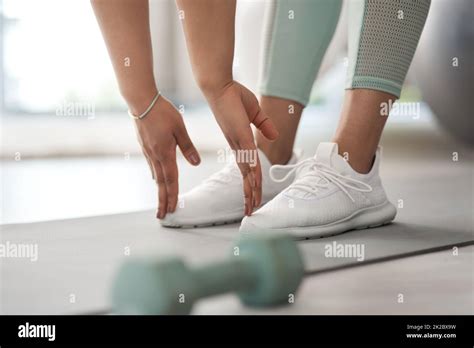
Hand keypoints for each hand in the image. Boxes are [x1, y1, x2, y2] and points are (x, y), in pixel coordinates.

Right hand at [133, 95, 200, 218]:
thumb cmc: (163, 112)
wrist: (141, 101)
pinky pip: (152, 166)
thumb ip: (187, 147)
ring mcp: (148, 152)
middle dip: (162, 201)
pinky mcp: (145, 146)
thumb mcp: (180, 128)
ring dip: (159, 191)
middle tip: (162, 216)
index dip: (173, 196)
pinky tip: (157, 179)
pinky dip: (156, 177)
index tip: (173, 209)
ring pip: (155, 176)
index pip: (171, 180)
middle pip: (161, 184)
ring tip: (161, 202)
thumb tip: (195, 163)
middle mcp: (155, 156)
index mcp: (165, 154)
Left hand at [206, 81, 278, 215]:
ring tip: (251, 207)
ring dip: (250, 190)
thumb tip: (274, 137)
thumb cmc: (234, 96)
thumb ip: (264, 125)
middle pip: (245, 176)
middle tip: (249, 211)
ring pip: (247, 172)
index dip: (252, 183)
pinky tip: (255, 185)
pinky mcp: (240, 136)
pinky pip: (250, 157)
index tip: (253, 196)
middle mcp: (238, 147)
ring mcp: (239, 143)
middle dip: (248, 194)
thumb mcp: (255, 113)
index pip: (248, 168)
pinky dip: (253, 172)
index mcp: (240, 143)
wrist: (220, 86)